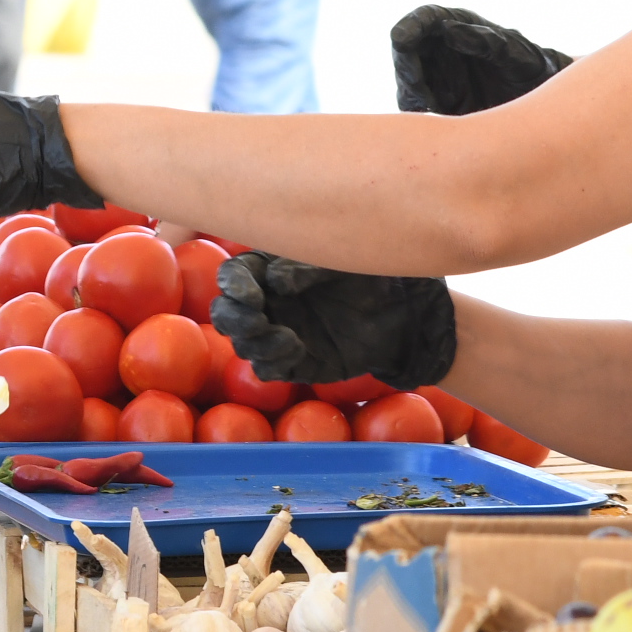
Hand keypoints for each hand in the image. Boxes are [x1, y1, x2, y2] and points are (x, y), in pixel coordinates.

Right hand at [212, 256, 456, 394]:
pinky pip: (267, 369)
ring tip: (287, 337)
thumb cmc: (372, 274)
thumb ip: (304, 268)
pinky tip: (297, 348)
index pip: (233, 275)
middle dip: (234, 318)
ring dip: (255, 342)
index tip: (251, 294)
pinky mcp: (296, 363)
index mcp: (271, 269)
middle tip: (258, 318)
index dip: (233, 284)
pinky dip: (272, 362)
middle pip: (227, 313)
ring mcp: (280, 333)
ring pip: (243, 344)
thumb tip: (274, 282)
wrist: (405, 312)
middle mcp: (269, 301)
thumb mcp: (337, 261)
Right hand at [389, 5, 568, 113]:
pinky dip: (419, 109)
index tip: (401, 40)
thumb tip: (448, 30)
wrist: (546, 100)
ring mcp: (440, 74)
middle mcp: (443, 47)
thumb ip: (483, 40)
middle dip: (407, 67)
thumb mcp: (514, 52)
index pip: (425, 19)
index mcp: (459, 24)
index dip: (409, 27)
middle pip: (409, 51)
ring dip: (411, 91)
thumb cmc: (533, 66)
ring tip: (427, 103)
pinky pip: (418, 104)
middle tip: (416, 86)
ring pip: (409, 80)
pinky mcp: (441, 101)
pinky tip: (432, 115)